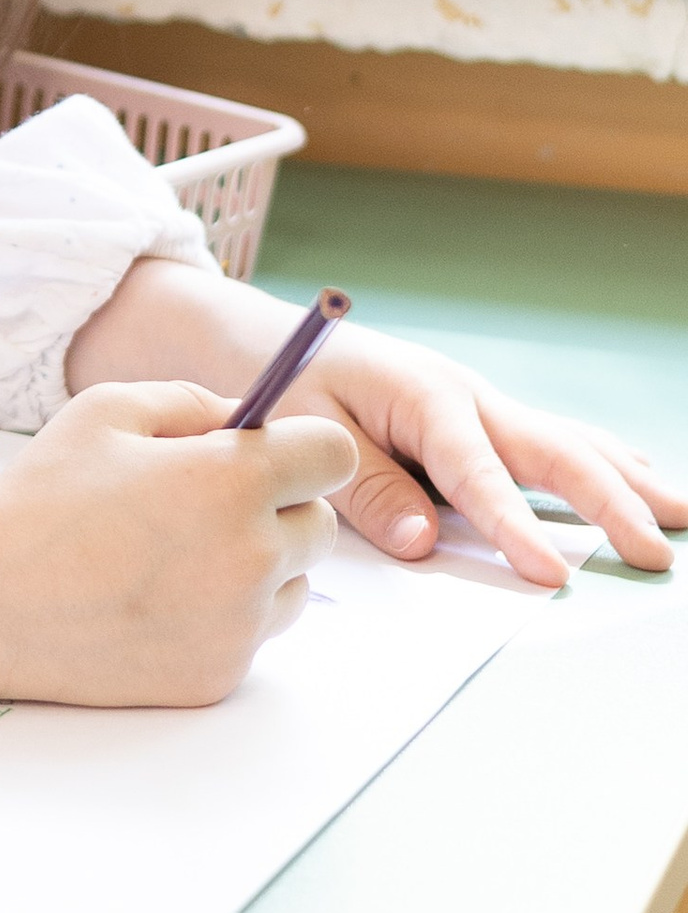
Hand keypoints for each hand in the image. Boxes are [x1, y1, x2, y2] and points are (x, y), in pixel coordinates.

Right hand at [0, 379, 354, 706]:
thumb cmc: (42, 495)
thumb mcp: (108, 409)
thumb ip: (196, 402)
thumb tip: (250, 421)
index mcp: (232, 480)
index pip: (333, 455)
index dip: (302, 448)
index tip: (267, 455)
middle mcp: (252, 556)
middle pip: (321, 525)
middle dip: (280, 507)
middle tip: (207, 505)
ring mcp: (239, 625)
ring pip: (294, 584)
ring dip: (260, 566)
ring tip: (176, 556)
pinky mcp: (219, 675)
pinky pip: (253, 634)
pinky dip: (224, 617)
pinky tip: (157, 598)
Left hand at [292, 325, 686, 586]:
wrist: (266, 336)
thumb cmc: (283, 381)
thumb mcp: (310, 434)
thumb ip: (370, 492)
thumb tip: (426, 544)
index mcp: (425, 400)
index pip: (480, 475)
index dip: (515, 528)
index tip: (551, 575)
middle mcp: (467, 397)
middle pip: (552, 453)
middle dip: (610, 505)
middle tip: (657, 554)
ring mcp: (480, 403)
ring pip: (567, 442)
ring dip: (626, 480)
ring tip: (682, 516)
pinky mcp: (480, 416)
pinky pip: (552, 439)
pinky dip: (602, 459)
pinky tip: (640, 478)